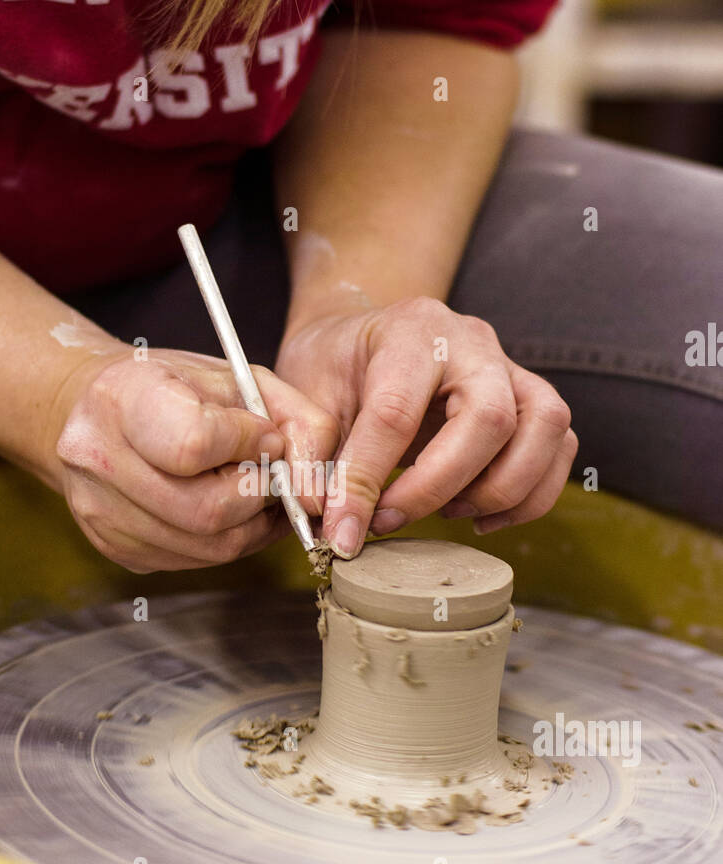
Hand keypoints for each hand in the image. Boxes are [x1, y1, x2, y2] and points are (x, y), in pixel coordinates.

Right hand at [50, 348, 337, 571]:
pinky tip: (225, 508)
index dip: (246, 445)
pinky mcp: (115, 548)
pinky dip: (226, 540)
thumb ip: (300, 425)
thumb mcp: (246, 380)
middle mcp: (98, 458)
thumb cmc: (179, 389)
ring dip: (249, 524)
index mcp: (122, 399)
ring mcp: (101, 512)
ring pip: (208, 547)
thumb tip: (311, 497)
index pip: (194, 445)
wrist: (98, 409)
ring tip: (249, 488)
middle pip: (206, 511)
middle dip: (257, 495)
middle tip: (264, 472)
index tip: (261, 433)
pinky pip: (193, 561)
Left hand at [275, 296, 576, 556]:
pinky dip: (529, 496)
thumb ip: (311, 452)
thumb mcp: (304, 396)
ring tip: (445, 514)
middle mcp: (472, 342)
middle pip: (490, 419)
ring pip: (544, 429)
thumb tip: (329, 520)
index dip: (368, 481)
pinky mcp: (531, 399)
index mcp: (408, 331)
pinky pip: (560, 448)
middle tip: (389, 521)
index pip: (396, 412)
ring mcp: (511, 368)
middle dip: (439, 487)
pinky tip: (478, 516)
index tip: (344, 532)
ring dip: (499, 491)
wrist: (363, 337)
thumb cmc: (336, 366)